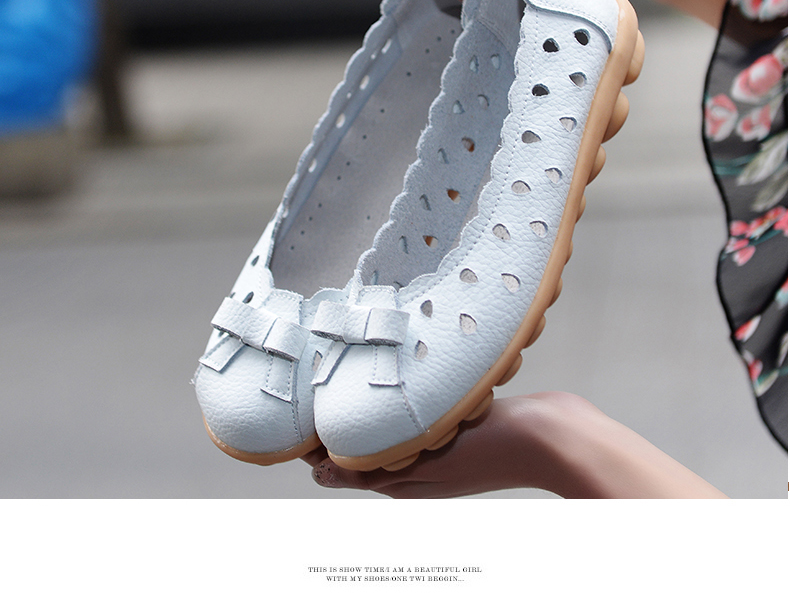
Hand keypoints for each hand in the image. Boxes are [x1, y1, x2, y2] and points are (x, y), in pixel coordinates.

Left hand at [303, 394, 564, 497]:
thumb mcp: (426, 465)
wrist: (551, 434)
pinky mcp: (450, 421)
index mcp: (403, 481)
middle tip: (315, 375)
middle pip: (359, 443)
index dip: (316, 440)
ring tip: (343, 368)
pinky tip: (390, 374)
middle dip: (335, 417)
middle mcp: (414, 464)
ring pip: (383, 424)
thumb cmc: (494, 451)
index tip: (298, 408)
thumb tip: (320, 474)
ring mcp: (433, 443)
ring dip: (364, 403)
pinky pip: (411, 411)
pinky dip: (395, 397)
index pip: (342, 463)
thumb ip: (373, 470)